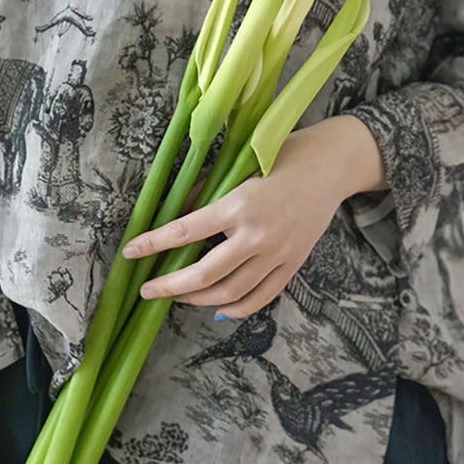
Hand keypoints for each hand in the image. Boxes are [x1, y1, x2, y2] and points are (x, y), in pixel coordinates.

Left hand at [122, 116, 385, 319]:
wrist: (333, 165)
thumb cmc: (284, 155)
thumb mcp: (240, 166)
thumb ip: (207, 192)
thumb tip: (175, 214)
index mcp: (239, 205)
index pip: (185, 230)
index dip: (153, 244)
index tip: (130, 253)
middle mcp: (257, 235)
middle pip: (205, 274)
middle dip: (169, 286)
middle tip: (147, 290)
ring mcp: (277, 253)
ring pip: (230, 292)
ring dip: (197, 299)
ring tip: (178, 296)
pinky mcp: (292, 264)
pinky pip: (260, 298)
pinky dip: (235, 309)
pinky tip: (217, 309)